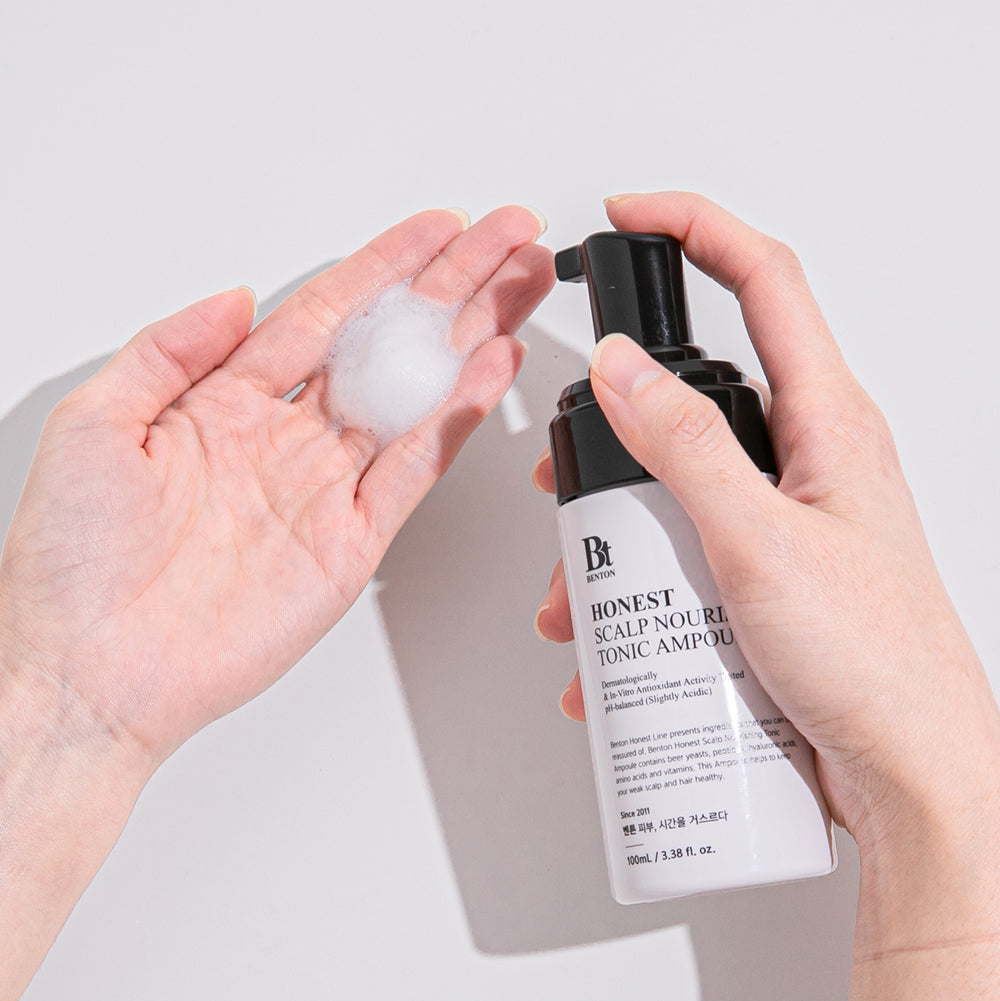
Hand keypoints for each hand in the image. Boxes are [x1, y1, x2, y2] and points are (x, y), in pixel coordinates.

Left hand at [0, 205, 551, 766]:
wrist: (93, 673)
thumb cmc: (72, 564)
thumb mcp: (95, 423)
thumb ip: (169, 348)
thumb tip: (234, 296)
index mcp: (226, 403)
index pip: (324, 313)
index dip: (385, 265)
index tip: (434, 229)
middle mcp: (285, 439)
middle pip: (387, 344)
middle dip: (451, 286)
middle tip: (504, 242)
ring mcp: (323, 487)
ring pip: (415, 396)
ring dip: (470, 340)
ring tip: (518, 292)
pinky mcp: (351, 542)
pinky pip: (413, 468)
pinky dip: (455, 420)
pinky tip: (487, 373)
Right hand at [533, 192, 999, 996]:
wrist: (912, 779)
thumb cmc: (874, 665)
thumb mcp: (762, 543)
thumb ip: (688, 447)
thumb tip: (623, 368)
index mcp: (828, 424)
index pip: (766, 281)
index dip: (698, 227)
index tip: (630, 213)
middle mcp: (806, 462)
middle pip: (696, 398)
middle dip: (617, 431)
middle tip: (566, 473)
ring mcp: (780, 522)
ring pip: (675, 488)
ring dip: (617, 532)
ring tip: (586, 592)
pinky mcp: (759, 578)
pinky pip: (683, 555)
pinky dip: (638, 588)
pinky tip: (616, 640)